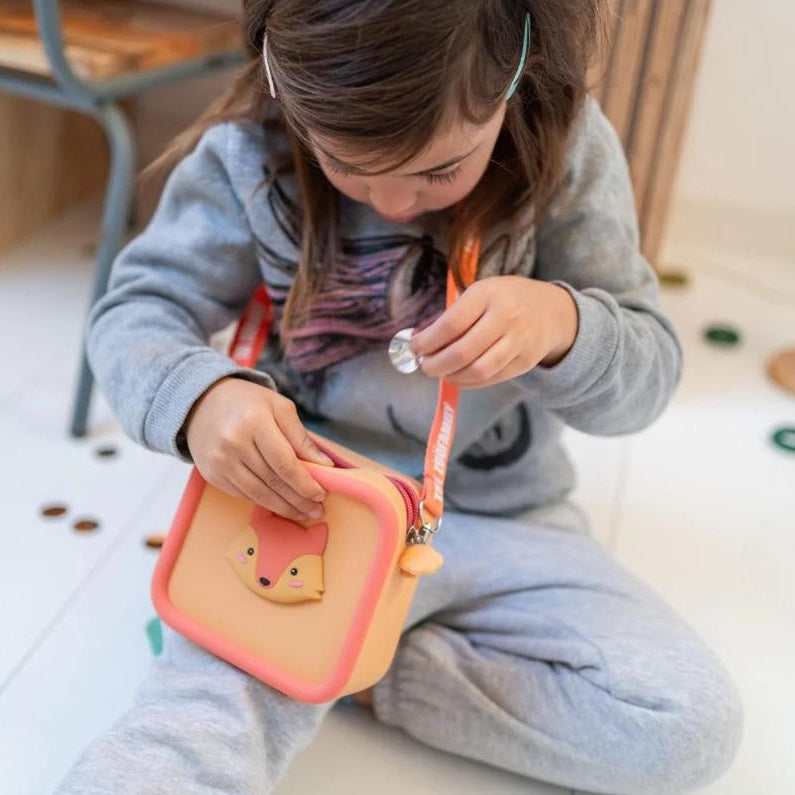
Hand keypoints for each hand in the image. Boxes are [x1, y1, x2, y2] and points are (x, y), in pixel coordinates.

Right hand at [184, 377, 333, 520]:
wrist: (203, 403)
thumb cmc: (248, 403)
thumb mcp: (279, 407)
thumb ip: (301, 437)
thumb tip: (325, 465)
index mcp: (255, 422)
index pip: (285, 462)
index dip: (304, 483)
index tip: (321, 494)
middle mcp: (234, 444)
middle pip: (273, 481)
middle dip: (299, 500)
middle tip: (317, 511)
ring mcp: (220, 462)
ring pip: (259, 494)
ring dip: (284, 508)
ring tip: (304, 513)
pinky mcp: (211, 475)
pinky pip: (243, 495)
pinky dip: (265, 502)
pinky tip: (281, 506)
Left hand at [409, 276, 577, 387]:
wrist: (551, 311)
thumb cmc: (504, 300)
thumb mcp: (481, 293)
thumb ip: (454, 315)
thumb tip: (420, 342)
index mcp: (487, 294)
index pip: (450, 324)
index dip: (427, 341)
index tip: (414, 347)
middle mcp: (505, 317)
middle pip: (462, 352)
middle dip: (435, 364)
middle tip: (424, 365)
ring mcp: (518, 342)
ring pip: (477, 370)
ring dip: (451, 376)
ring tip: (441, 371)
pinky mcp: (525, 362)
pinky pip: (491, 379)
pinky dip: (468, 382)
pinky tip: (458, 376)